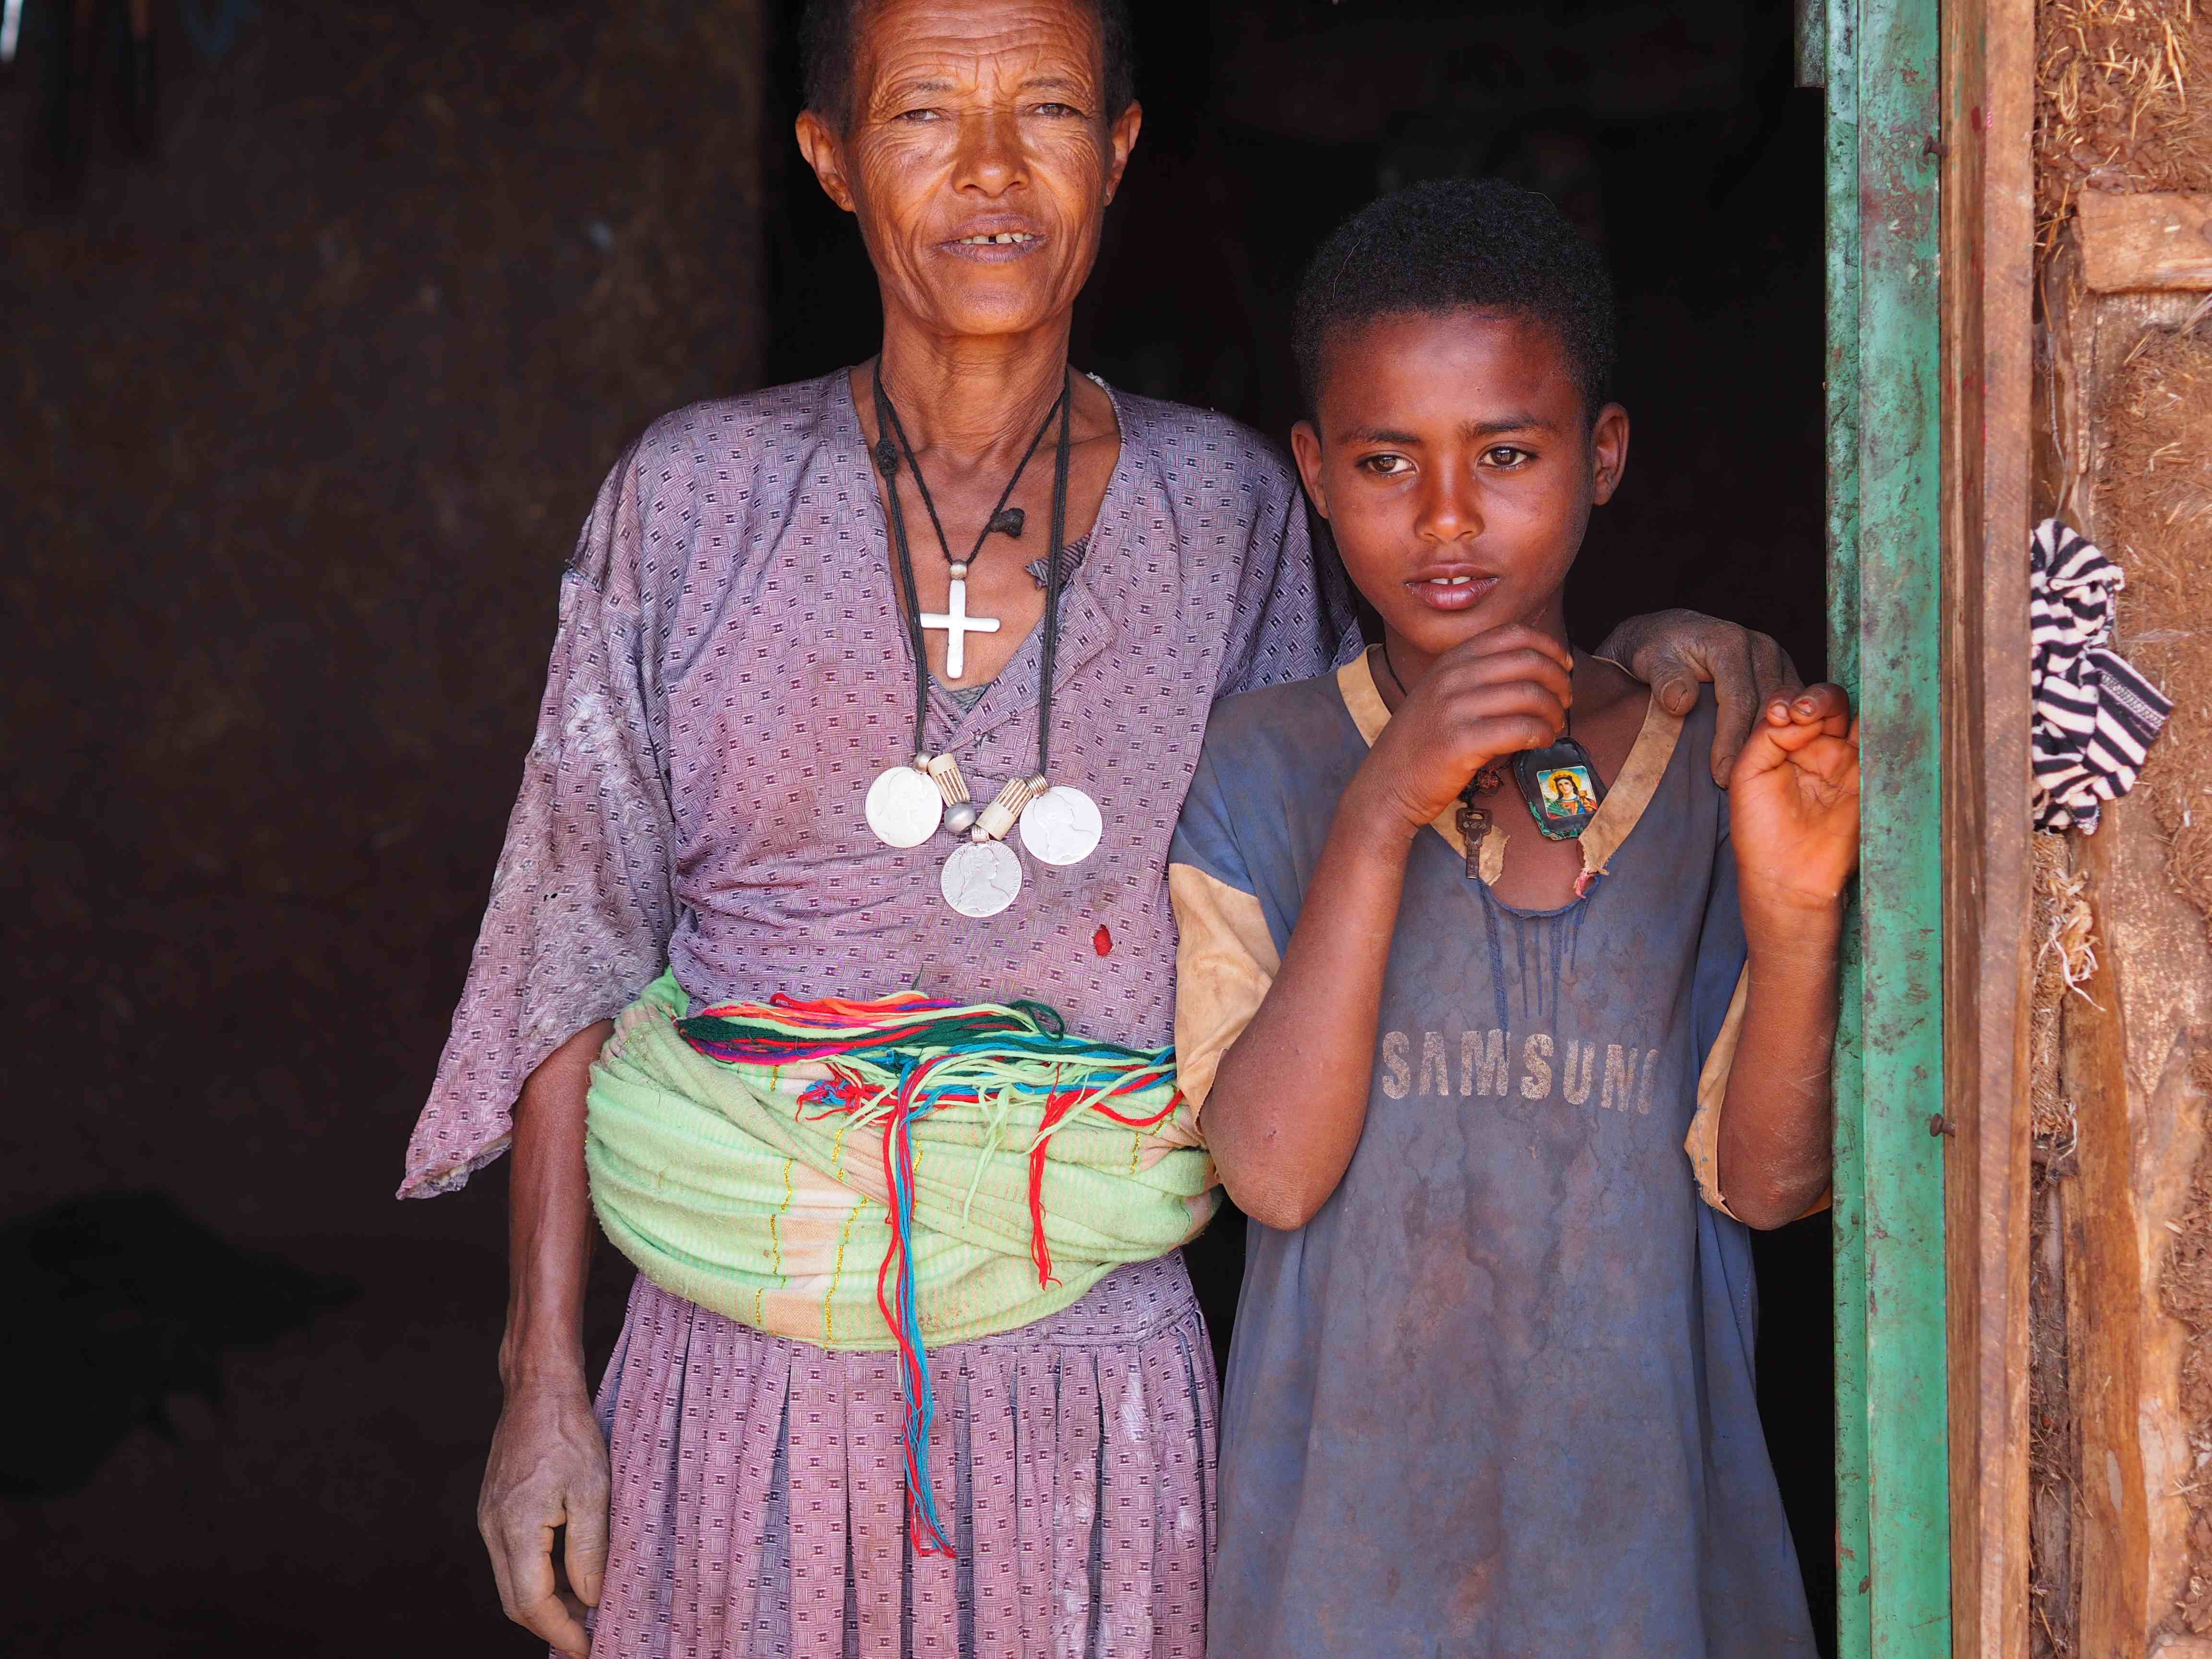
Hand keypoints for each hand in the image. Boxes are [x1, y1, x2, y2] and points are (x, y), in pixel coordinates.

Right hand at [479, 1370, 609, 1657]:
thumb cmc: (568, 1432)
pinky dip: (538, 1573)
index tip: (588, 1647)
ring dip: (546, 1600)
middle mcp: (493, 1529)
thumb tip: (590, 1599)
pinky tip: (569, 1569)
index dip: (560, 1631)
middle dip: (551, 1625)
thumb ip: (589, 1550)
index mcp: (516, 1528)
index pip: (532, 1603)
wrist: (537, 1389)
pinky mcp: (494, 1507)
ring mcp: (489, 1518)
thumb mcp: (592, 1491)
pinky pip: (512, 1556)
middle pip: (515, 1602)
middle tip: (588, 1634)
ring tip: (586, 1605)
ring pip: (512, 1580)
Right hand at [1354, 626, 1574, 833]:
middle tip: (1565, 700)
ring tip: (1554, 726)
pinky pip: (1521, 729)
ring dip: (1554, 711)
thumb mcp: (1441, 694)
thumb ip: (1478, 676)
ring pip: (1530, 695)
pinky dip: (1542, 734)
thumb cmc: (1422, 743)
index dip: (1549, 647)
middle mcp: (1452, 677)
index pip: (1513, 634)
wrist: (1386, 784)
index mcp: (1451, 661)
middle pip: (1528, 661)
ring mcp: (1455, 708)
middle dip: (1559, 681)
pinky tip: (1541, 742)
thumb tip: (1537, 669)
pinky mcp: (1462, 742)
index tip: (1563, 666)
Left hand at [1596, 609, 1802, 785]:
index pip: (1739, 700)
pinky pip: (1789, 706)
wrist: (1665, 633)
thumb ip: (1664, 678)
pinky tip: (1766, 756)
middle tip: (1736, 785)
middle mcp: (1760, 647)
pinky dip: (1782, 731)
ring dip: (1772, 742)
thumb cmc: (1656, 648)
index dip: (1730, 740)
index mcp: (1730, 643)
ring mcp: (1774, 659)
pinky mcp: (1780, 671)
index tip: (1721, 773)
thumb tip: (1681, 701)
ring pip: (1785, 708)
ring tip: (1752, 775)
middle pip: (1768, 707)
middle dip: (1753, 748)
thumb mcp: (1649, 658)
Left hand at [1729, 683, 1859, 915]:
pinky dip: (1872, 725)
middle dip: (1815, 698)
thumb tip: (1795, 713)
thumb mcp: (1748, 774)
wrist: (1788, 875)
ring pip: (1853, 715)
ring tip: (1814, 717)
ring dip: (1838, 706)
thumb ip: (1766, 737)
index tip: (1779, 715)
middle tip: (1802, 714)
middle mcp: (1815, 748)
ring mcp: (1845, 762)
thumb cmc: (1760, 830)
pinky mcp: (1869, 778)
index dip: (1787, 700)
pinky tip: (1855, 723)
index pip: (1790, 704)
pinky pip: (1879, 742)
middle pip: (1825, 703)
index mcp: (1783, 745)